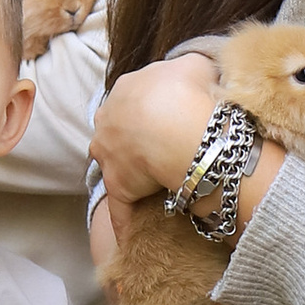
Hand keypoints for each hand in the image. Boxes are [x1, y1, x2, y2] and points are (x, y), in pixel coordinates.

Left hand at [91, 53, 224, 222]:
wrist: (179, 126)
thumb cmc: (190, 92)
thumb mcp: (195, 65)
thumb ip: (190, 67)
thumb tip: (193, 73)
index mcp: (127, 88)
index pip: (135, 99)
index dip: (154, 109)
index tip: (171, 119)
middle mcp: (108, 118)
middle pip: (119, 130)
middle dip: (135, 138)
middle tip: (163, 149)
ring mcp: (108, 153)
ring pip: (115, 163)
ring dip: (129, 173)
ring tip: (153, 183)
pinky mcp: (117, 186)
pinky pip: (119, 208)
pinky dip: (123, 223)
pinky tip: (128, 238)